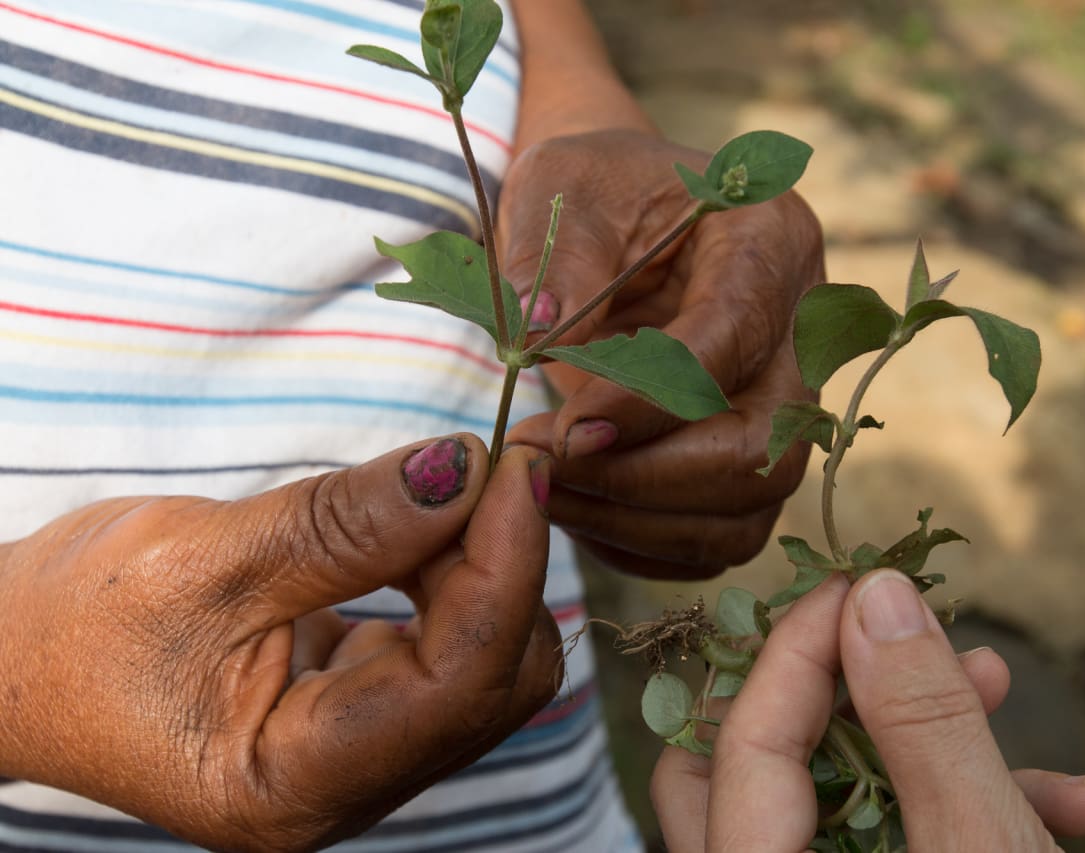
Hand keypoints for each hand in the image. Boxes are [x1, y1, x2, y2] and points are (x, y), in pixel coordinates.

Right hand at [0, 437, 558, 851]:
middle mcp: (343, 793)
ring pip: (488, 666)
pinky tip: (427, 526)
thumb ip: (341, 524)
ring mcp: (356, 761)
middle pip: (495, 680)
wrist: (11, 659)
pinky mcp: (358, 718)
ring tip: (448, 487)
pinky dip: (456, 580)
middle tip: (486, 461)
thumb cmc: (69, 624)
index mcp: (294, 784)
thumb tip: (462, 470)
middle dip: (506, 565)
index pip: (460, 680)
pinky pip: (449, 650)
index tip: (516, 462)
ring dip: (487, 568)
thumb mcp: (198, 559)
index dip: (508, 562)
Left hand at [501, 128, 823, 577]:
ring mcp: (789, 403)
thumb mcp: (560, 189)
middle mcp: (803, 331)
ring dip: (639, 521)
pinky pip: (721, 536)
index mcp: (769, 241)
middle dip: (645, 477)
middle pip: (763, 448)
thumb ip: (553, 260)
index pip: (730, 342)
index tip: (562, 430)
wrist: (622, 219)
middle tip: (545, 467)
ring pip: (749, 509)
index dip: (647, 402)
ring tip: (546, 492)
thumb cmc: (594, 191)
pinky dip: (647, 543)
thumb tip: (545, 341)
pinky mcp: (758, 456)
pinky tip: (578, 509)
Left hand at [651, 572, 1084, 850]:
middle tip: (915, 644)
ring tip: (1012, 700)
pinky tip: (1060, 805)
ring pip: (823, 807)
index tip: (871, 579)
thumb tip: (876, 598)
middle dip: (844, 692)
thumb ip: (921, 724)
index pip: (742, 738)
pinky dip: (947, 815)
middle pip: (745, 766)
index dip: (803, 644)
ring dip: (915, 747)